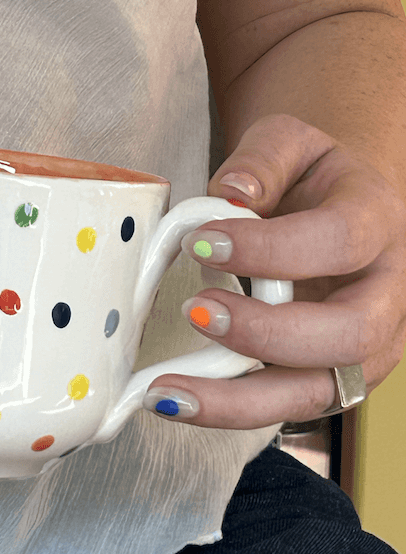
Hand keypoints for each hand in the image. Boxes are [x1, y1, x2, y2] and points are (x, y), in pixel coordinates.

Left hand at [145, 114, 405, 428]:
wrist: (337, 208)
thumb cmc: (310, 178)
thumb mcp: (291, 143)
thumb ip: (263, 158)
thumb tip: (232, 192)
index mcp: (379, 222)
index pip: (340, 241)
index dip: (271, 248)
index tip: (201, 242)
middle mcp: (387, 293)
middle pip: (350, 334)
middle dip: (266, 332)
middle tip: (196, 311)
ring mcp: (366, 346)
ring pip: (320, 392)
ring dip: (240, 399)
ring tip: (168, 391)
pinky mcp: (332, 378)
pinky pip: (287, 407)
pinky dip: (229, 410)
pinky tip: (175, 400)